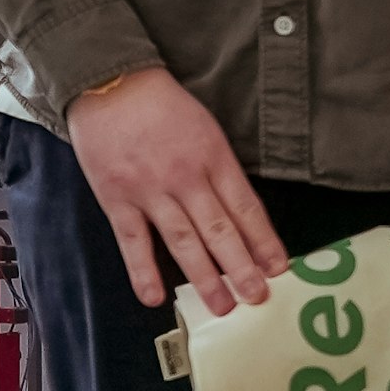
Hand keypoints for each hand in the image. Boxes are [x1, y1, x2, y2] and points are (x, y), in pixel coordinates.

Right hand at [65, 68, 287, 316]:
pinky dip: (143, 271)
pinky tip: (155, 297)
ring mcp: (150, 189)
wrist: (111, 83)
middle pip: (219, 229)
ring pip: (183, 240)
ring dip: (204, 278)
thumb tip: (240, 215)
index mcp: (212, 156)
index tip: (279, 269)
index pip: (245, 207)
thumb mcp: (205, 127)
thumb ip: (220, 168)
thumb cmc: (162, 106)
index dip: (263, 241)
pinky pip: (133, 241)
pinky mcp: (116, 198)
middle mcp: (185, 176)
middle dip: (241, 267)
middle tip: (257, 298)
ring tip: (221, 307)